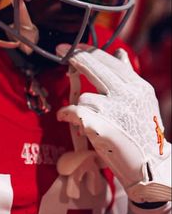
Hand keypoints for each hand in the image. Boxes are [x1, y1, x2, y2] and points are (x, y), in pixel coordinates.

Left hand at [57, 47, 171, 202]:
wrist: (151, 166)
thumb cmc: (143, 131)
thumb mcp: (142, 98)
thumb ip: (129, 75)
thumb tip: (120, 52)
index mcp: (138, 86)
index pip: (110, 61)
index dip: (89, 51)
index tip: (74, 47)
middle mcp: (128, 94)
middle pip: (95, 67)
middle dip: (76, 58)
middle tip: (61, 51)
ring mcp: (115, 110)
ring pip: (84, 96)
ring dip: (82, 107)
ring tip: (89, 119)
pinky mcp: (102, 127)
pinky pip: (75, 112)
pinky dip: (66, 114)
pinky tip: (64, 117)